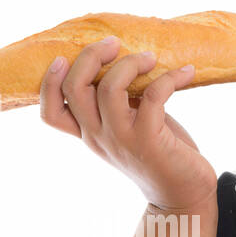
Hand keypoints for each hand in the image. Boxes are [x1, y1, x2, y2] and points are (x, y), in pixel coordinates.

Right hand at [38, 35, 216, 211]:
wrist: (182, 192)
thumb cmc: (157, 150)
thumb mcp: (127, 125)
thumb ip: (116, 101)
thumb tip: (119, 57)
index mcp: (88, 132)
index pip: (50, 113)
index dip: (49, 83)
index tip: (64, 58)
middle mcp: (98, 136)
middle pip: (74, 88)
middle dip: (91, 55)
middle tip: (114, 44)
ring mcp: (121, 139)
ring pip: (110, 87)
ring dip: (131, 62)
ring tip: (151, 58)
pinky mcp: (150, 140)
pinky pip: (155, 95)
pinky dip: (171, 77)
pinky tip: (186, 74)